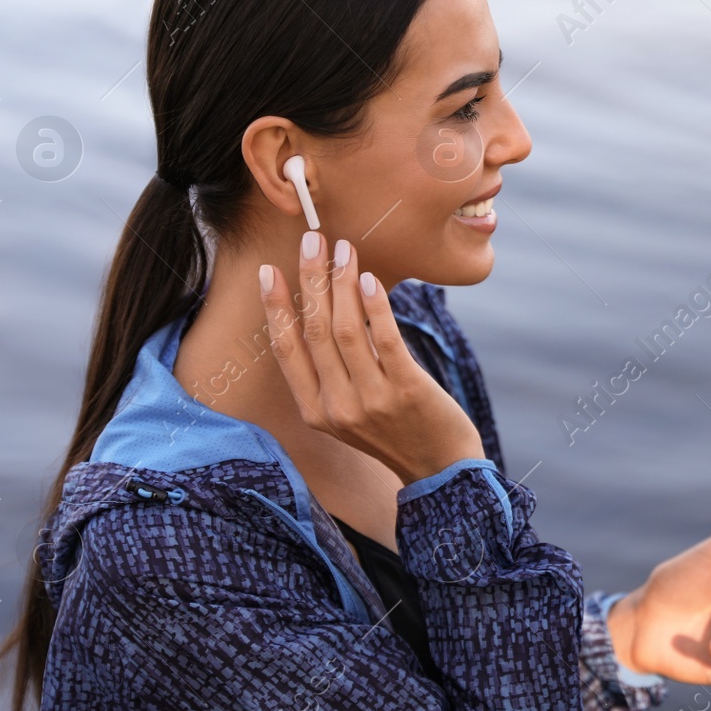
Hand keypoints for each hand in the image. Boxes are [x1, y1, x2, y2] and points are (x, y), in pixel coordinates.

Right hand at [258, 232, 484, 483]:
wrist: (442, 469)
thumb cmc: (396, 431)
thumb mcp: (349, 412)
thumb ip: (332, 374)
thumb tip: (320, 311)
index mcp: (315, 412)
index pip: (286, 351)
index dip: (275, 307)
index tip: (268, 270)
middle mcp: (336, 407)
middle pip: (314, 331)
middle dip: (310, 279)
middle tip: (311, 241)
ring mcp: (371, 400)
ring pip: (345, 330)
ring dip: (341, 283)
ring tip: (344, 250)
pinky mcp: (406, 390)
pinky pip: (383, 339)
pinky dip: (374, 306)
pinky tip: (368, 279)